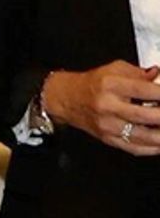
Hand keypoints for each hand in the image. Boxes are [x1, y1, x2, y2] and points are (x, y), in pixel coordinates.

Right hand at [43, 61, 159, 154]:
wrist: (68, 99)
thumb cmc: (93, 84)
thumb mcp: (115, 69)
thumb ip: (139, 73)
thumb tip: (157, 75)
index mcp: (111, 85)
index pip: (143, 90)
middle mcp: (108, 106)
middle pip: (143, 115)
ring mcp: (108, 126)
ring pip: (141, 136)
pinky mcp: (108, 139)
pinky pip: (133, 148)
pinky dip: (151, 149)